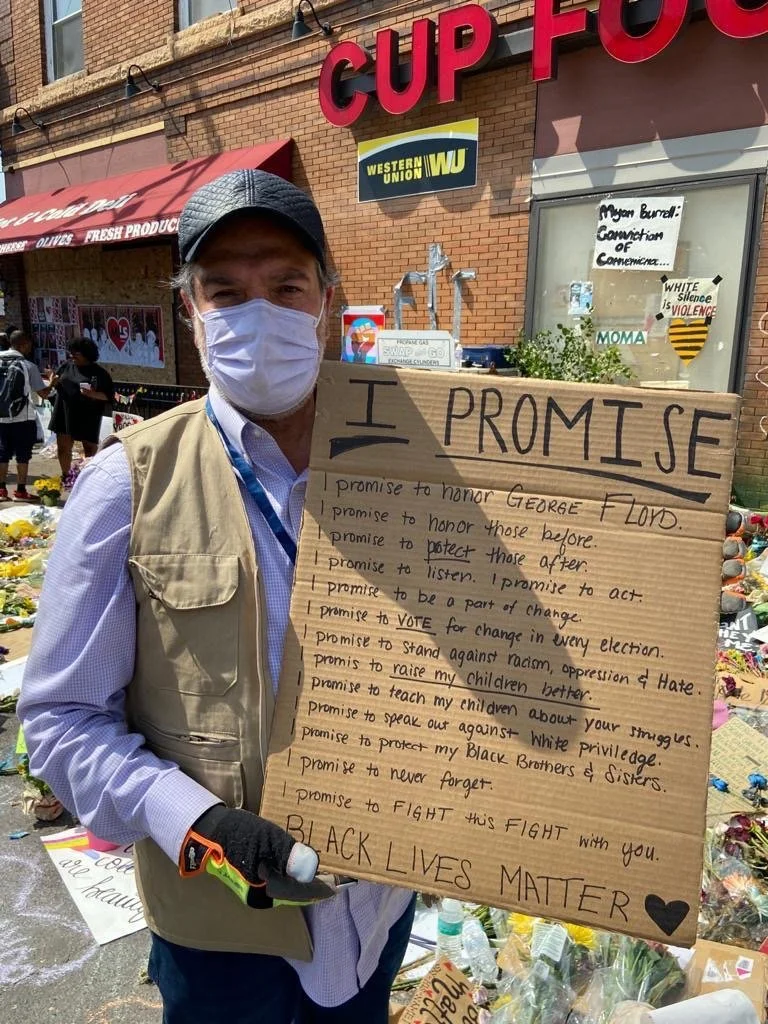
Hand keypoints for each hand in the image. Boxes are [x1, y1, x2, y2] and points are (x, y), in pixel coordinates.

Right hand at [180, 805, 332, 908]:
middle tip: (335, 870)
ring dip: (304, 876)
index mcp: (264, 892)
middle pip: (296, 891)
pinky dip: (292, 870)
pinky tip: (301, 859)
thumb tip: (311, 868)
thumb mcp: (265, 839)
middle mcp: (262, 895)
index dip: (321, 887)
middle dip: (314, 882)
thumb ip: (288, 853)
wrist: (206, 830)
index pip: (300, 894)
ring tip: (323, 864)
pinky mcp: (255, 875)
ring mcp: (257, 886)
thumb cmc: (236, 834)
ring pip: (288, 885)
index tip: (341, 880)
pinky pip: (280, 877)